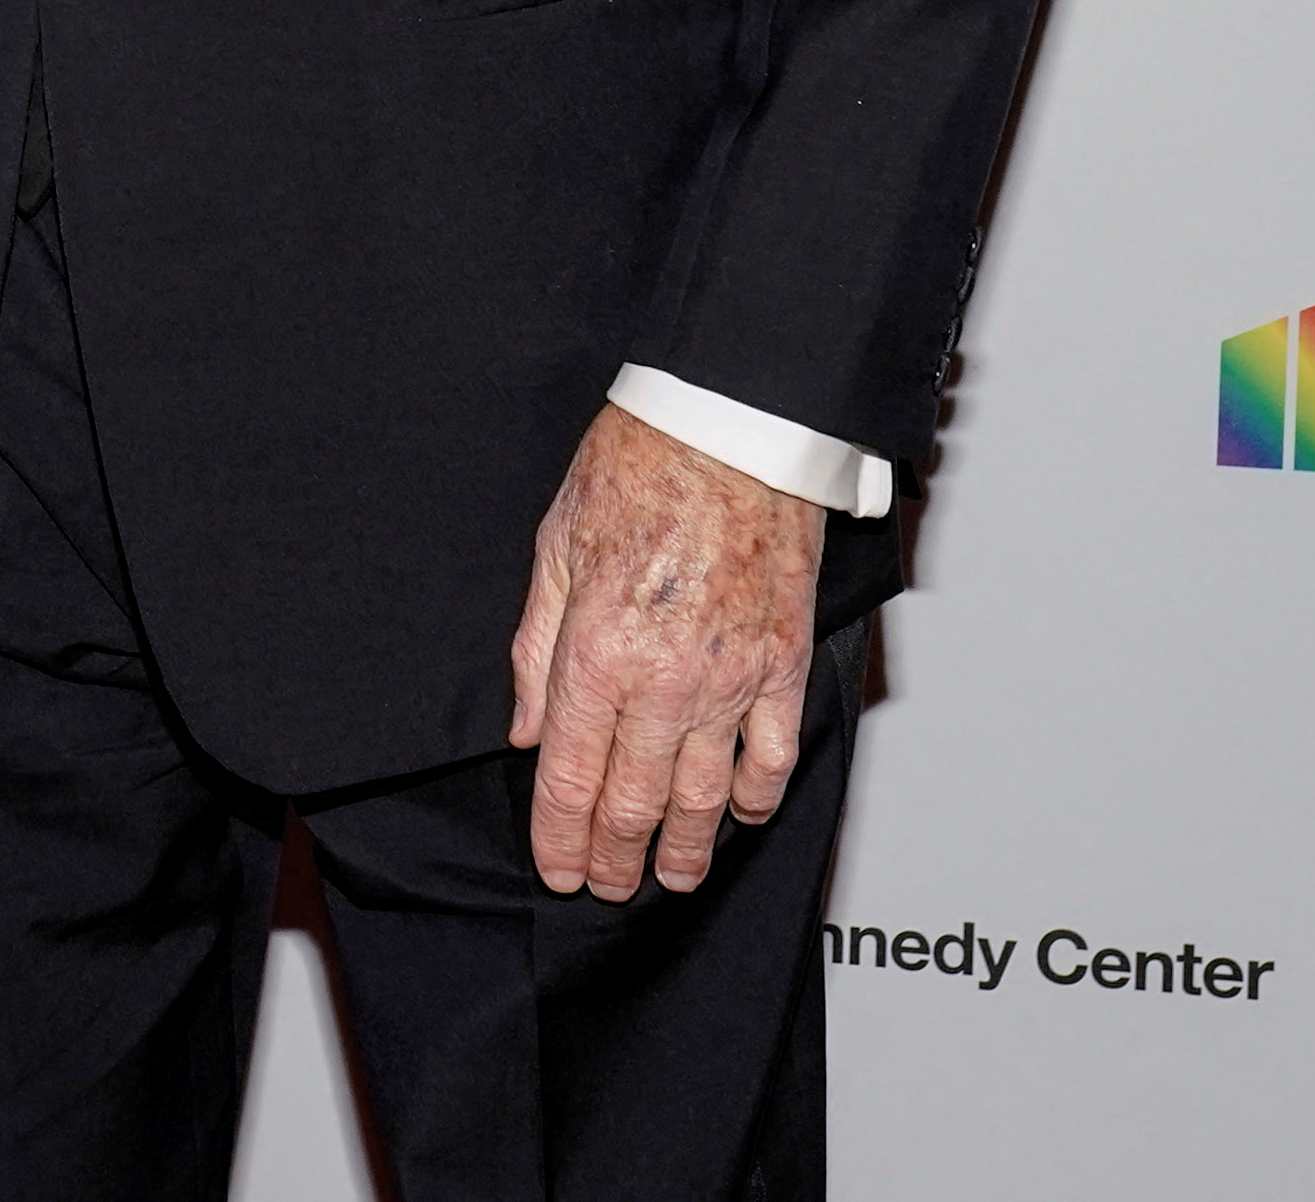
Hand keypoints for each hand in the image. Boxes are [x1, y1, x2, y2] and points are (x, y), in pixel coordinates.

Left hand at [508, 403, 823, 900]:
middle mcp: (666, 681)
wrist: (729, 428)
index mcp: (598, 654)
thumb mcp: (553, 551)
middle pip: (635, 801)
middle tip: (609, 886)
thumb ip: (536, 652)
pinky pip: (774, 754)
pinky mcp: (784, 663)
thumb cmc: (638, 468)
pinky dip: (758, 796)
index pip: (572, 779)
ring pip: (705, 795)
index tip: (559, 871)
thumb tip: (529, 733)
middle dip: (616, 856)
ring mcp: (733, 679)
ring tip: (671, 876)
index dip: (562, 838)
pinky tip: (742, 816)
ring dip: (686, 847)